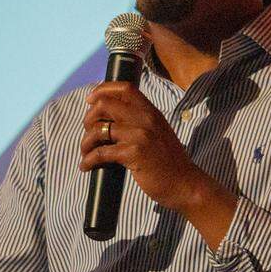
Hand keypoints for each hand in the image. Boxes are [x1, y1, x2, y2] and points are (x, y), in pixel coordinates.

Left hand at [80, 82, 206, 210]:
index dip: (103, 90)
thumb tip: (111, 119)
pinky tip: (86, 166)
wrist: (184, 184)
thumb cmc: (169, 162)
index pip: (125, 88)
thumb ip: (141, 121)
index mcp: (151, 112)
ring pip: (98, 129)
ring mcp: (139, 135)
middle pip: (105, 104)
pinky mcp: (133, 154)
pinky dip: (88, 159)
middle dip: (89, 118)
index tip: (90, 100)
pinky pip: (101, 152)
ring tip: (85, 152)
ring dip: (85, 142)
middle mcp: (145, 119)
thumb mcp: (159, 132)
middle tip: (89, 132)